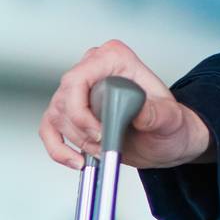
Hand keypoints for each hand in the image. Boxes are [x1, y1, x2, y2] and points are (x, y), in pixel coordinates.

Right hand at [38, 39, 214, 171]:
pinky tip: (77, 161)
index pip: (79, 78)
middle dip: (81, 129)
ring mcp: (80, 90)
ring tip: (101, 150)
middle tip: (103, 143)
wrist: (165, 139)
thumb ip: (157, 114)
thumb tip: (140, 113)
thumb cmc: (168, 122)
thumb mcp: (169, 119)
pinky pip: (50, 129)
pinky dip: (59, 150)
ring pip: (57, 116)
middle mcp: (94, 68)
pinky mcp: (71, 113)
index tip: (100, 131)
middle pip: (64, 99)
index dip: (82, 110)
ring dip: (76, 141)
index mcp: (115, 58)